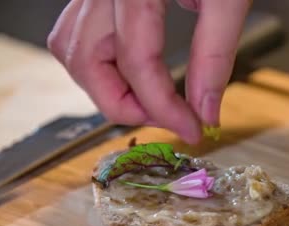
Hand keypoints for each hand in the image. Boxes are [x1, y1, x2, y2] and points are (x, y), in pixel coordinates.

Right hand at [47, 0, 250, 143]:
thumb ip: (216, 54)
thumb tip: (206, 110)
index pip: (138, 63)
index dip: (165, 108)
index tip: (193, 129)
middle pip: (84, 60)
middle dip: (122, 102)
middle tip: (164, 118)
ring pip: (71, 48)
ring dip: (105, 86)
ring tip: (149, 101)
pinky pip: (78, 32)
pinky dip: (101, 62)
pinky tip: (134, 72)